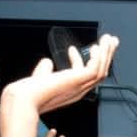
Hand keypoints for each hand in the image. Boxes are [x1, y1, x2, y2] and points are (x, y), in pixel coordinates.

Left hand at [1, 35, 117, 113]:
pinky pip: (95, 69)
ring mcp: (80, 86)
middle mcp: (79, 90)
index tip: (80, 47)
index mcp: (71, 91)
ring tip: (108, 39)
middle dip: (107, 56)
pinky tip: (96, 47)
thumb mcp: (40, 78)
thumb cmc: (29, 92)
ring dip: (106, 53)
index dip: (86, 61)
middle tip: (111, 41)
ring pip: (102, 70)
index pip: (87, 76)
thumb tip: (47, 61)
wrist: (24, 98)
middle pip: (101, 73)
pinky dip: (99, 57)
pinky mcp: (78, 81)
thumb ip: (44, 71)